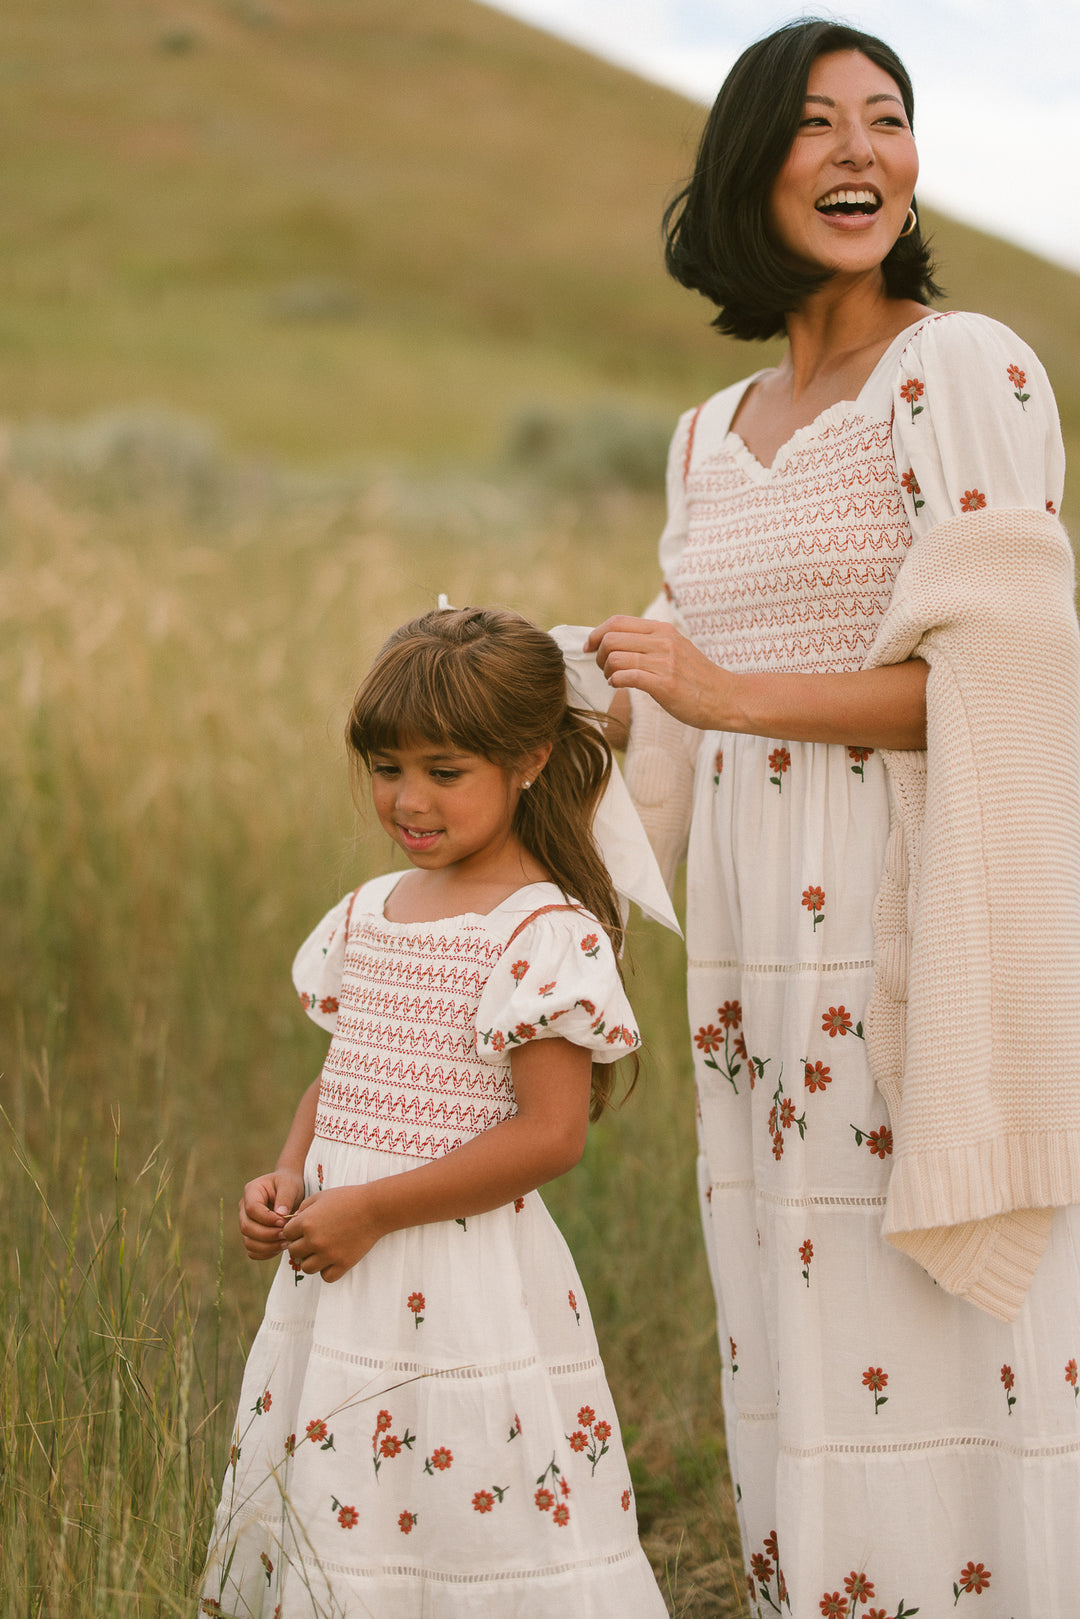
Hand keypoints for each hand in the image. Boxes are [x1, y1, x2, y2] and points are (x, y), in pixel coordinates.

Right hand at [238, 1167, 305, 1260]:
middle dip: (268, 1235)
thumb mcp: (289, 1185)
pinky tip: (280, 1247)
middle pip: (246, 1227)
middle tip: (286, 1235)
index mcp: (251, 1191)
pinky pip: (253, 1250)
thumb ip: (285, 1197)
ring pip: (248, 1241)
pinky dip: (266, 1253)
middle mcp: (244, 1208)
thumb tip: (280, 1214)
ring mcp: (246, 1222)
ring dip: (268, 1246)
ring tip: (286, 1243)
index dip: (266, 1219)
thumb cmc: (288, 1184)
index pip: (252, 1209)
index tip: (283, 1221)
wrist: (288, 1189)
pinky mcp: (251, 1235)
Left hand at [283, 1186, 384, 1282]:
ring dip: (311, 1260)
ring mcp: (328, 1254)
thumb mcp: (321, 1196)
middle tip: (312, 1240)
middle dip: (300, 1246)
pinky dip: (327, 1271)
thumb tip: (293, 1221)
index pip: (286, 1234)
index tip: (304, 1228)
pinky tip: (333, 1260)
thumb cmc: (348, 1198)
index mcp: (306, 1222)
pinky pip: (326, 1277)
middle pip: (294, 1252)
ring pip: (306, 1268)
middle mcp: (314, 1240)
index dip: (294, 1231)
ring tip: (321, 1252)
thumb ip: (303, 1207)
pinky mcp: (343, 1264)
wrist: (375, 1208)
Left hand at [586, 616, 733, 730]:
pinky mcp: (665, 684)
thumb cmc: (695, 678)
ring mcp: (665, 662)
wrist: (725, 698)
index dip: (596, 634)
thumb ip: (649, 642)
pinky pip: (627, 677)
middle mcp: (663, 642)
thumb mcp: (675, 648)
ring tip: (613, 678)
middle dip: (599, 655)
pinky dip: (616, 681)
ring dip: (606, 671)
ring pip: (615, 658)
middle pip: (611, 639)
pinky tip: (618, 686)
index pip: (617, 622)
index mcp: (662, 630)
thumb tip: (614, 642)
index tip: (589, 647)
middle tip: (604, 668)